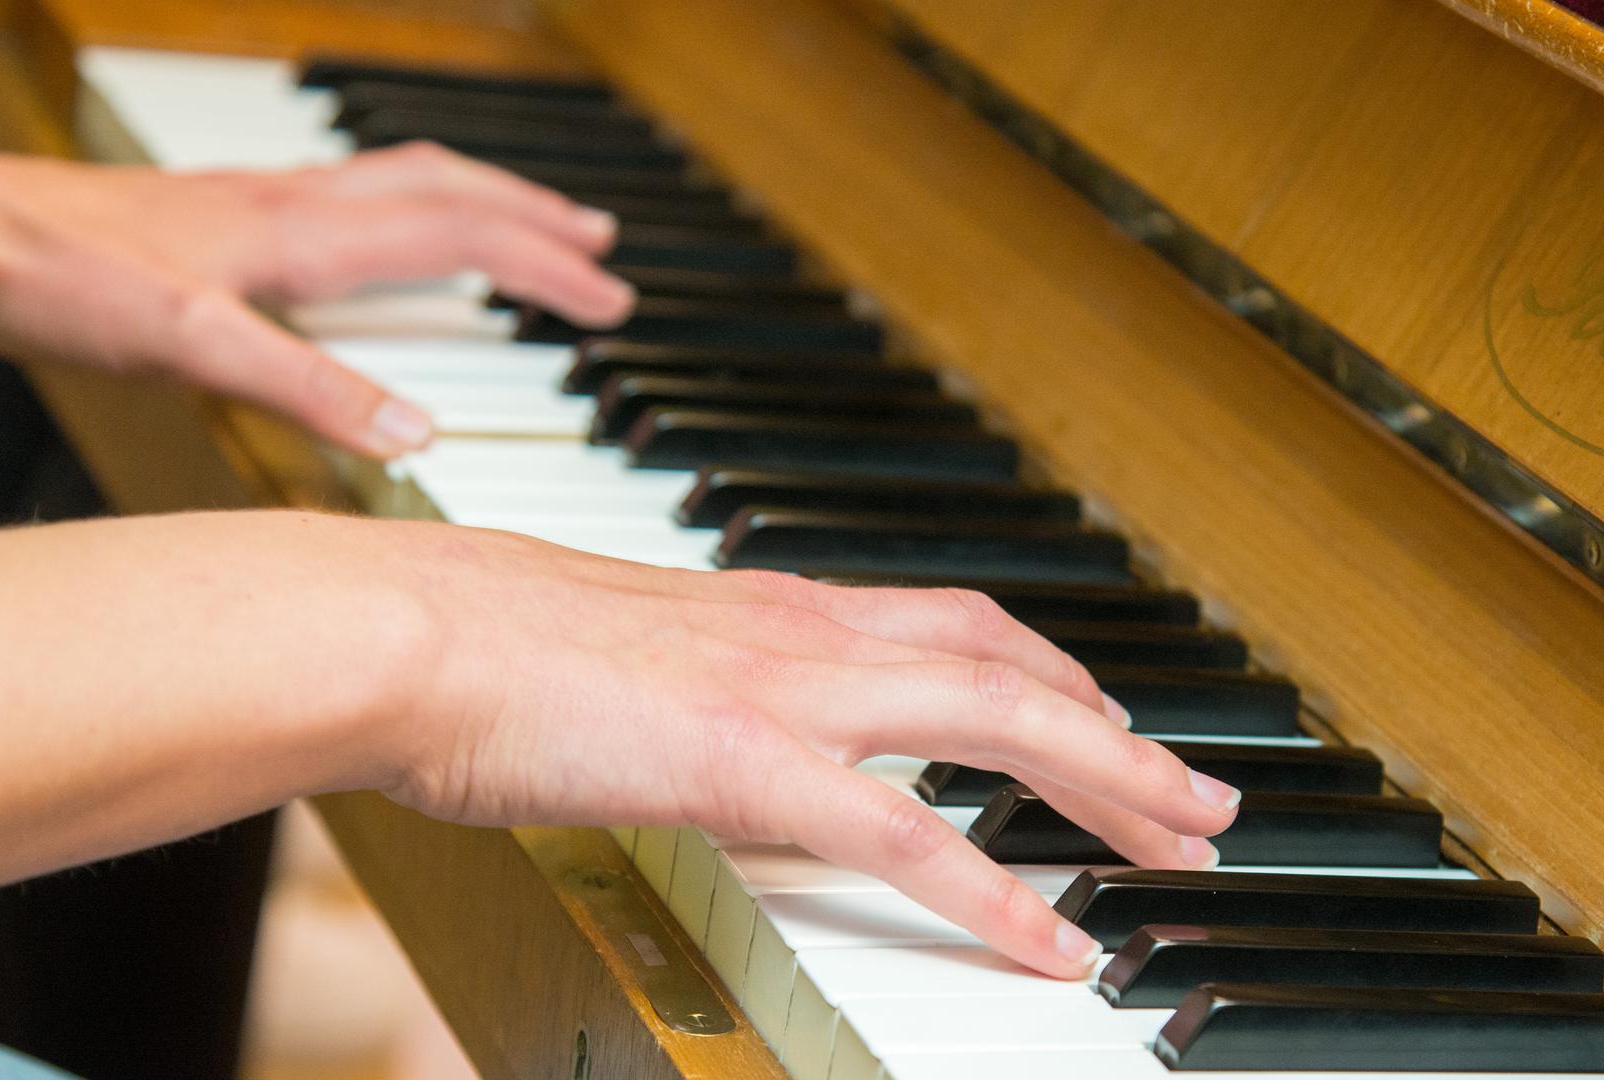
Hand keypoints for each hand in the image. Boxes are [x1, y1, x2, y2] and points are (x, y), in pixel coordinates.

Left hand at [0, 142, 634, 456]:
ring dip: (484, 199)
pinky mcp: (231, 213)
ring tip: (531, 224)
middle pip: (451, 189)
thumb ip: (309, 390)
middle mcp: (298, 203)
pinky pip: (358, 192)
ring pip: (406, 179)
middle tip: (602, 248)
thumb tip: (418, 432)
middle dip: (537, 219)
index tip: (611, 300)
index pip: (461, 235)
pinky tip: (392, 237)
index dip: (544, 266)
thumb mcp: (193, 348)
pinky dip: (414, 205)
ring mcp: (266, 200)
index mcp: (306, 235)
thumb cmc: (67, 284)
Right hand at [356, 525, 1241, 978]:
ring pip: (996, 725)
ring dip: (1107, 784)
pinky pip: (906, 836)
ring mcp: (784, 693)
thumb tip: (694, 720)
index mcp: (770, 606)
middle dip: (1118, 733)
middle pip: (1009, 669)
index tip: (1099, 713)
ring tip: (1184, 844)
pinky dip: (994, 892)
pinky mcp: (749, 764)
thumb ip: (684, 678)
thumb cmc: (478, 640)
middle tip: (1198, 795)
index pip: (951, 624)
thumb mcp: (612, 645)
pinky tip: (1056, 944)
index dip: (1046, 670)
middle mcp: (801, 634)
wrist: (405, 627)